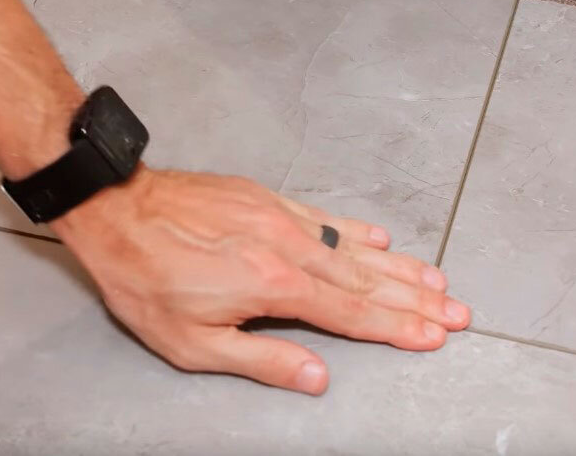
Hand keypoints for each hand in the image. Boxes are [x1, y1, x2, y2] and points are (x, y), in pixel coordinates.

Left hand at [51, 167, 470, 394]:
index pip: (352, 313)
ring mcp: (280, 217)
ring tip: (437, 279)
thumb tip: (317, 378)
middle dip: (416, 298)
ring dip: (399, 267)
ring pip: (354, 247)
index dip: (398, 327)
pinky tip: (380, 239)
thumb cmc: (146, 278)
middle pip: (366, 279)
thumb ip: (261, 360)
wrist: (117, 209)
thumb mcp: (192, 342)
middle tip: (457, 310)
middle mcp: (288, 246)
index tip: (435, 335)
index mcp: (275, 284)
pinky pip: (326, 217)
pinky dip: (358, 231)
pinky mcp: (265, 198)